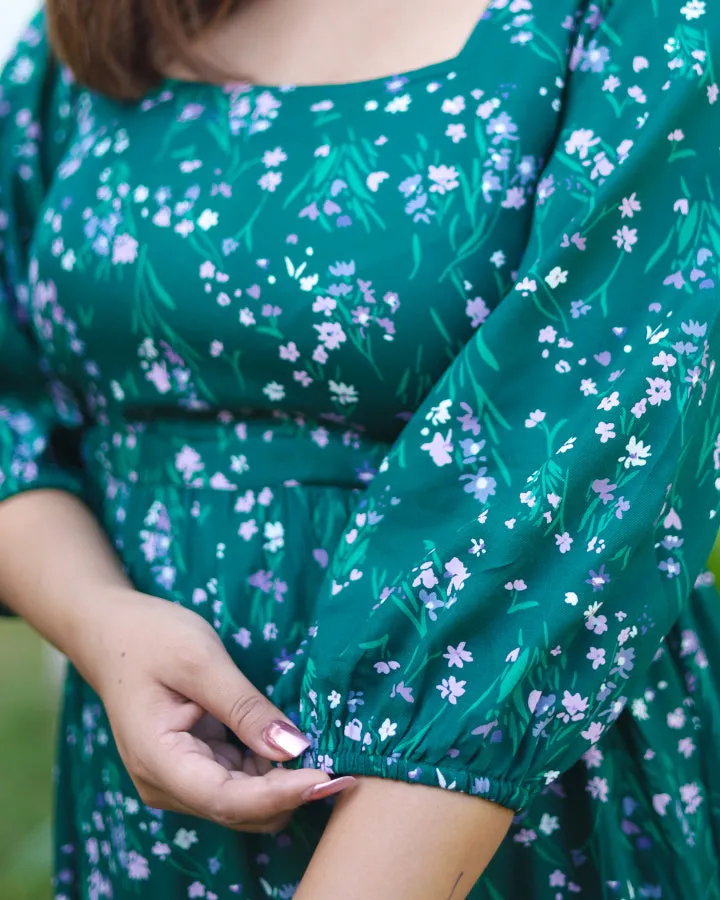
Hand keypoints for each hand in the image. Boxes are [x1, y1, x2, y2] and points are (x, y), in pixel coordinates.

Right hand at [74, 589, 354, 831]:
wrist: (113, 632)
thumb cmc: (152, 638)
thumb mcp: (202, 661)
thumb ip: (245, 707)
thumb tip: (293, 747)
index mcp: (159, 761)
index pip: (229, 800)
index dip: (283, 794)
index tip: (331, 775)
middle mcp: (167, 784)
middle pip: (241, 810)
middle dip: (291, 790)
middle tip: (342, 760)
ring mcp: (179, 779)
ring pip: (245, 802)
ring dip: (284, 781)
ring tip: (323, 746)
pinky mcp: (194, 766)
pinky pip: (240, 781)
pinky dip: (270, 768)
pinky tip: (291, 739)